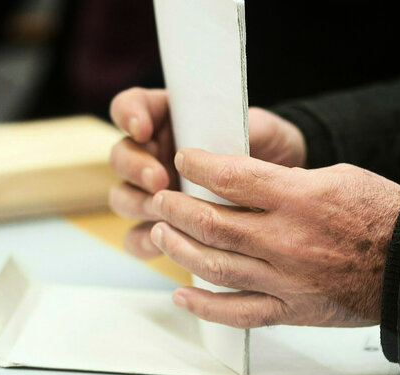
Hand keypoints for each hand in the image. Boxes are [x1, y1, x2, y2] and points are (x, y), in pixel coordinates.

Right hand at [108, 87, 305, 258]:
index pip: (131, 107)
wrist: (280, 185)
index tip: (143, 129)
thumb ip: (243, 127)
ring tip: (164, 212)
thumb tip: (237, 137)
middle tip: (160, 180)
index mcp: (167, 119)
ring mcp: (151, 191)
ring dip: (138, 204)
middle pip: (120, 156)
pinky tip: (164, 242)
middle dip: (135, 168)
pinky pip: (137, 236)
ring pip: (122, 197)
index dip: (129, 115)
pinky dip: (144, 240)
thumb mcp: (261, 127)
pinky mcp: (160, 224)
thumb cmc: (266, 145)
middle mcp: (152, 154)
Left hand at [150, 149, 399, 327]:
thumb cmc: (382, 215)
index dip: (198, 165)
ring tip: (160, 233)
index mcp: (300, 198)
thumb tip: (242, 182)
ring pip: (215, 265)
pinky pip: (239, 311)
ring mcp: (287, 278)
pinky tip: (181, 292)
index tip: (184, 158)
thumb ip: (286, 182)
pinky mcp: (291, 308)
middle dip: (176, 208)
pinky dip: (205, 305)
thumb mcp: (337, 177)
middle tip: (160, 199)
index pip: (232, 176)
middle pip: (212, 222)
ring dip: (179, 248)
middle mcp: (287, 240)